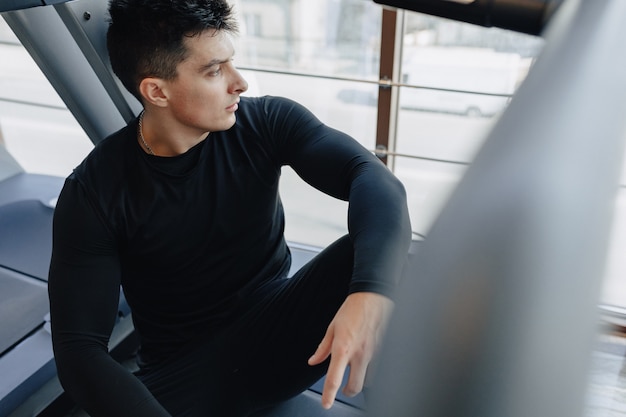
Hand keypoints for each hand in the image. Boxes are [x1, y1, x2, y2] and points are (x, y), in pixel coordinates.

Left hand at [307, 292, 392, 408]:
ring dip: (359, 379)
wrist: (373, 297)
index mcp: (343, 348)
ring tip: (353, 373)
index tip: (326, 404)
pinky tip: (364, 359)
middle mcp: (359, 354)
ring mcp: (372, 354)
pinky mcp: (382, 350)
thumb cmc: (352, 309)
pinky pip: (375, 367)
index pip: (334, 379)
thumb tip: (314, 360)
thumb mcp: (332, 327)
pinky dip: (368, 368)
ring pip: (368, 380)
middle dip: (347, 392)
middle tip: (341, 389)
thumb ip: (323, 348)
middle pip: (354, 387)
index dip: (329, 395)